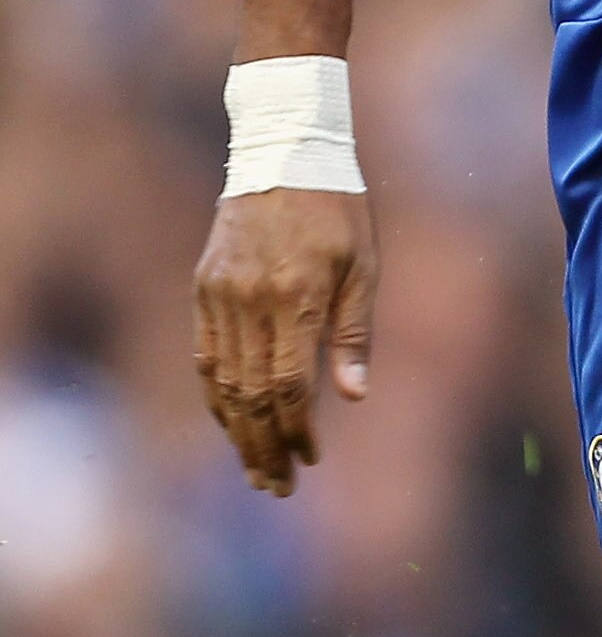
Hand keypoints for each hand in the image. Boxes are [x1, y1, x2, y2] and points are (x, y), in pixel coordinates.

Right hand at [193, 189, 377, 494]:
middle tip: (277, 488)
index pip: (290, 384)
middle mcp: (250, 300)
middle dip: (264, 447)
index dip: (298, 430)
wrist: (284, 148)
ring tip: (255, 470)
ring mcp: (219, 295)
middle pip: (251, 394)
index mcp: (295, 296)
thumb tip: (354, 397)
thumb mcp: (363, 266)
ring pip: (222, 382)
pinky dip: (217, 396)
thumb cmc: (338, 209)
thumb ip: (354, 333)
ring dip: (237, 432)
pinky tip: (231, 423)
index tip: (310, 460)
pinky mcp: (203, 288)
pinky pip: (205, 356)